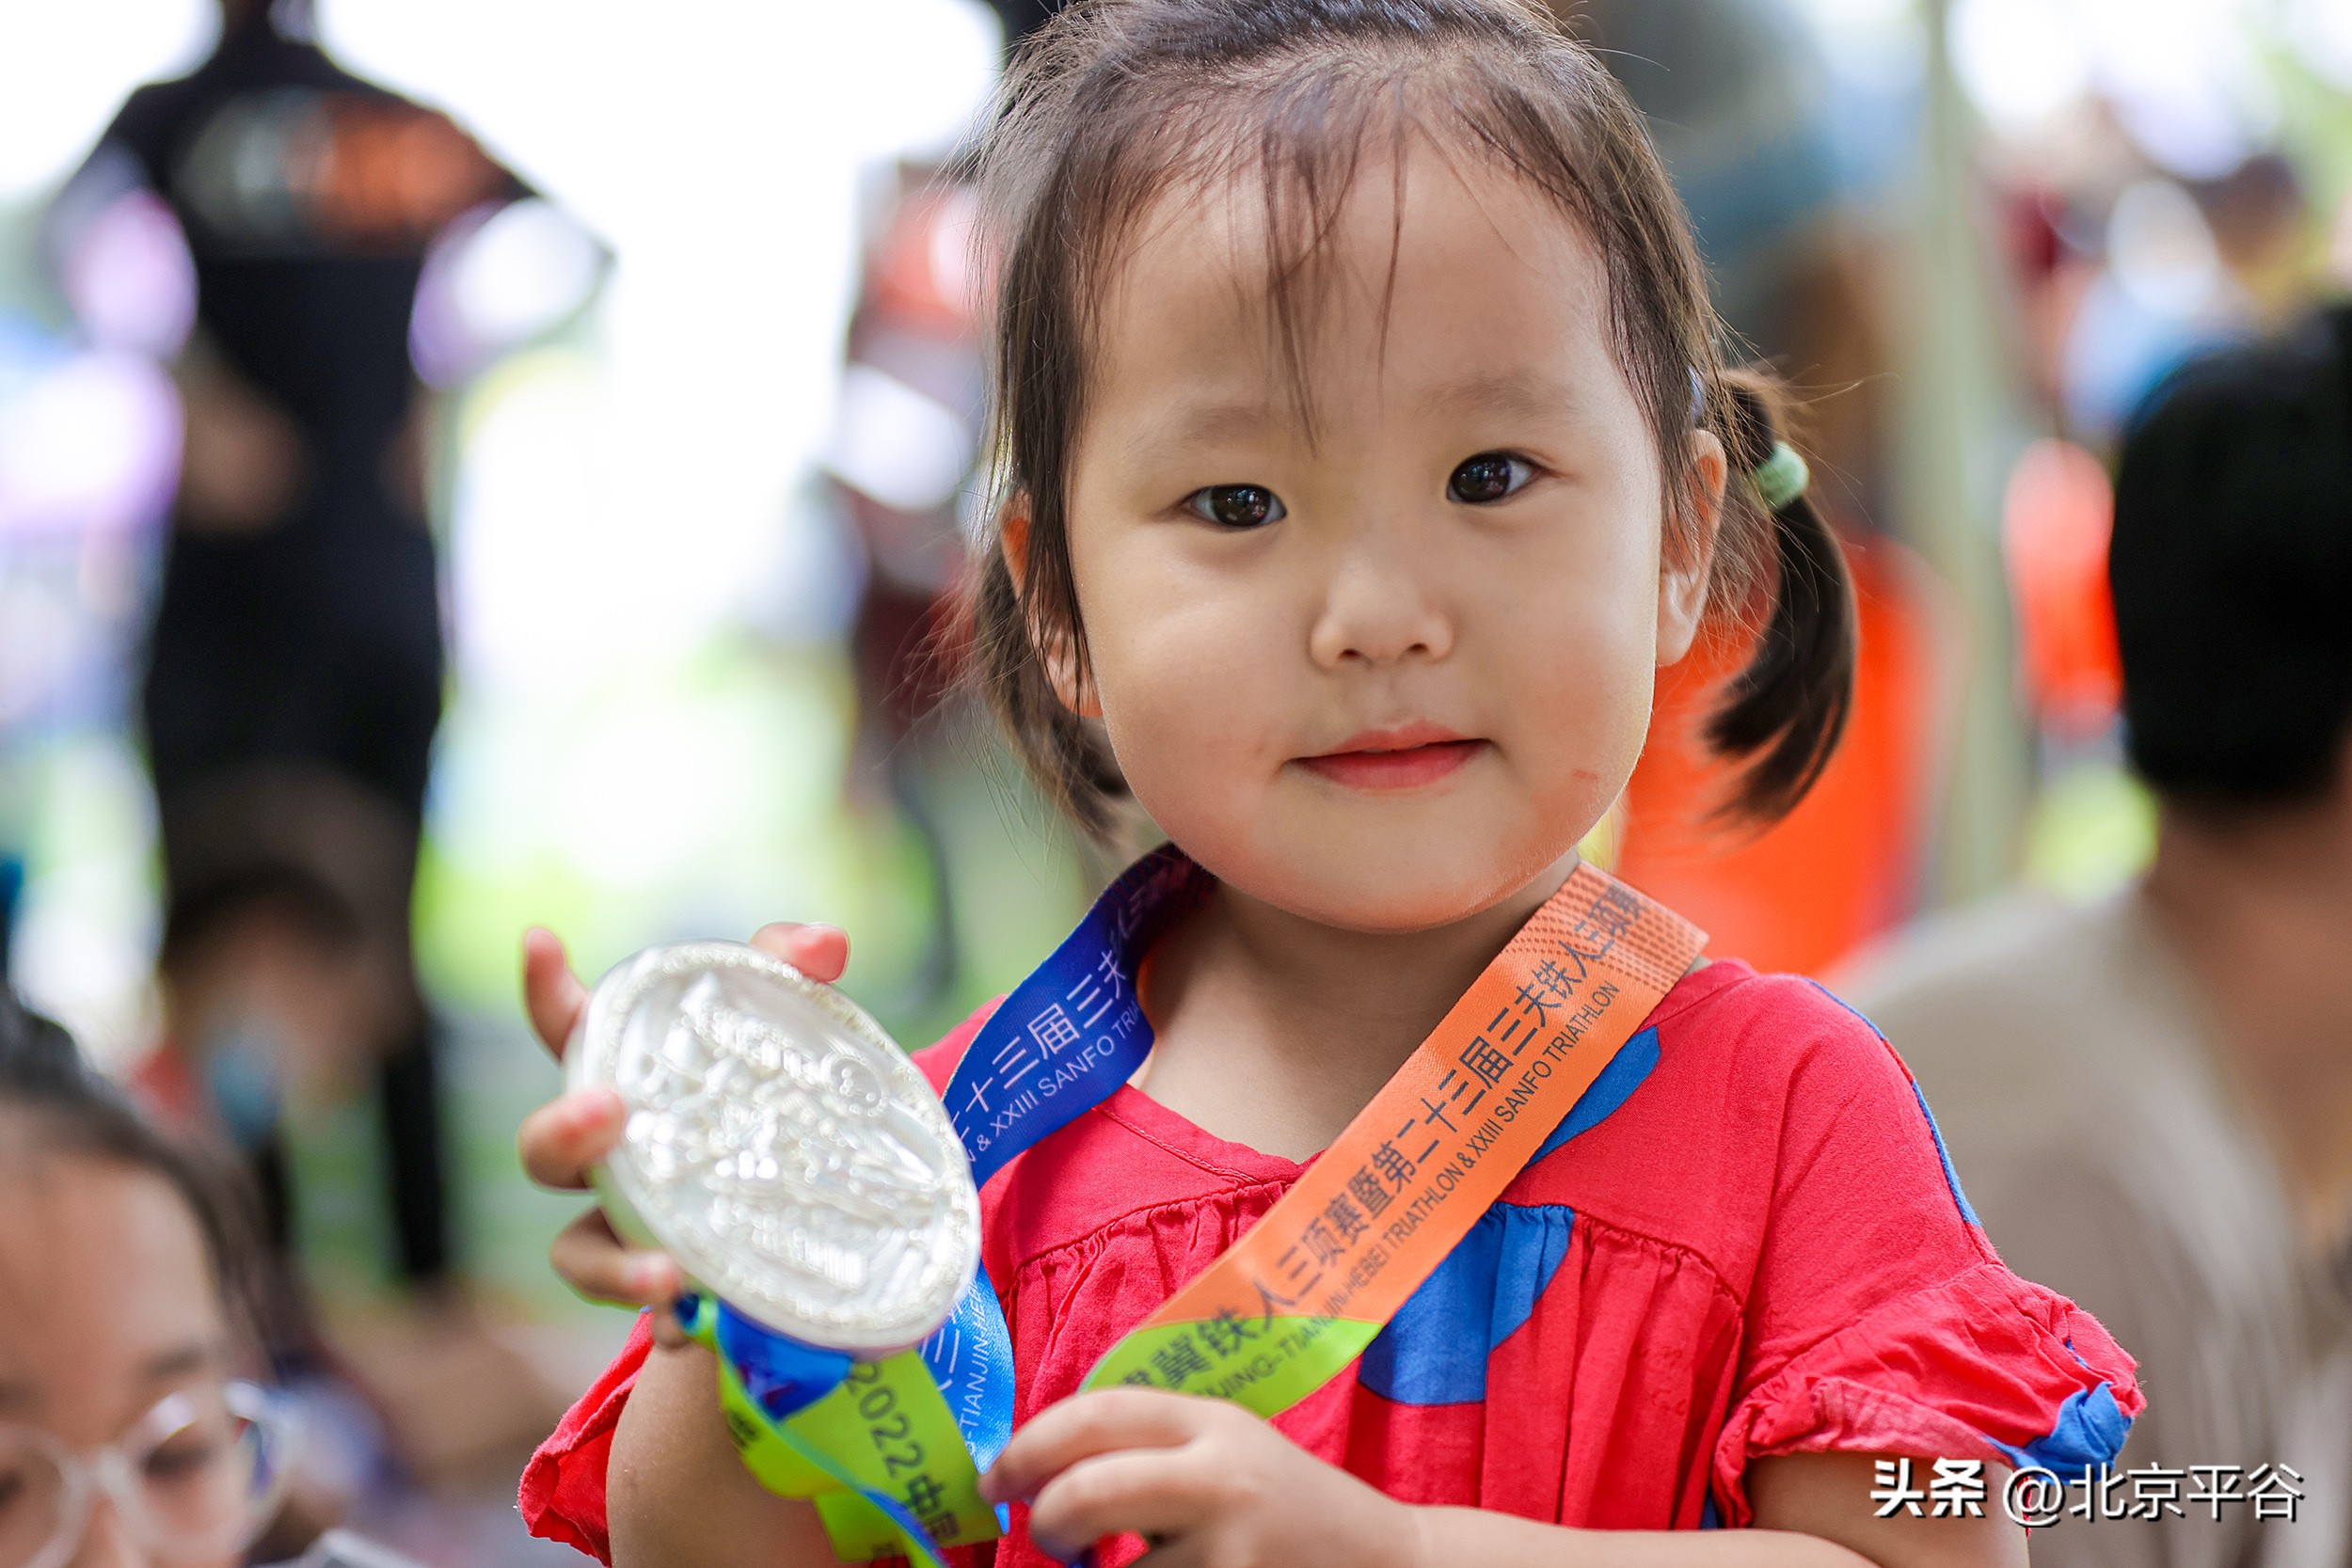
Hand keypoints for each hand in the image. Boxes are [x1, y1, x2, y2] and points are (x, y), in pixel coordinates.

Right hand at [514, 922, 851, 1346]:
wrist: (811, 1222)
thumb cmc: (771, 1104)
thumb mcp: (786, 1035)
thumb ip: (793, 976)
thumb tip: (825, 946)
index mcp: (631, 1082)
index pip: (574, 1032)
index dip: (548, 991)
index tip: (540, 941)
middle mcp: (613, 1161)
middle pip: (545, 1152)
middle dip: (561, 1131)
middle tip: (607, 1113)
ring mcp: (632, 1230)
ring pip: (579, 1254)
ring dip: (612, 1265)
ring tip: (666, 1274)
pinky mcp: (676, 1293)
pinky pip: (656, 1320)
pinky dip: (677, 1323)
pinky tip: (699, 1328)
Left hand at [980, 1388, 1422, 1567]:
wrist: (1392, 1565)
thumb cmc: (1286, 1510)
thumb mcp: (1227, 1447)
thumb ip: (1148, 1445)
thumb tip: (1033, 1468)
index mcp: (1211, 1421)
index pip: (1093, 1414)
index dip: (1025, 1447)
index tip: (996, 1481)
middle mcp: (1221, 1477)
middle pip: (1086, 1491)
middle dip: (1046, 1522)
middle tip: (1046, 1538)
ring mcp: (1231, 1551)